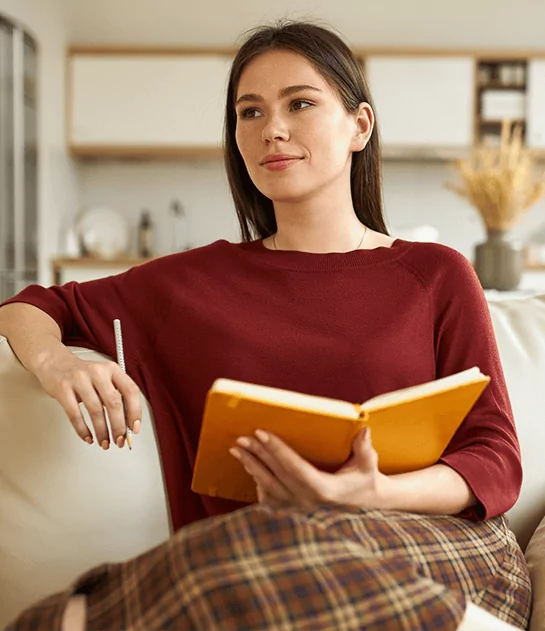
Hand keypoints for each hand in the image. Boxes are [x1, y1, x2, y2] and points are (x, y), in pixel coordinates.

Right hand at [35, 352, 141, 448]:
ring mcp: (79, 379)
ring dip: (102, 431)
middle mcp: (98, 372)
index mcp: (112, 369)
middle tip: (120, 440)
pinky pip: (75, 414)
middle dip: (119, 427)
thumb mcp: (104, 377)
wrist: (55, 362)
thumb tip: (126, 424)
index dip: (135, 412)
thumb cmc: (83, 374)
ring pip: (95, 410)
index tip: (135, 428)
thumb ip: (116, 394)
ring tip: (105, 442)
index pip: (131, 390)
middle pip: (114, 403)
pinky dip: (82, 429)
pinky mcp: (63, 389)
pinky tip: (88, 437)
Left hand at [230, 427, 388, 510]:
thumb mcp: (369, 465)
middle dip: (257, 454)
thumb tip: (364, 431)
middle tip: (242, 438)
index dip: (276, 449)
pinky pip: (269, 501)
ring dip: (251, 467)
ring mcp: (299, 511)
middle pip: (276, 475)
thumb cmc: (365, 481)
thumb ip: (365, 449)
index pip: (295, 467)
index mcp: (324, 490)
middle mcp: (308, 503)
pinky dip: (257, 483)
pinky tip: (248, 468)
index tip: (260, 433)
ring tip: (237, 450)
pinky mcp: (293, 514)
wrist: (365, 505)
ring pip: (268, 488)